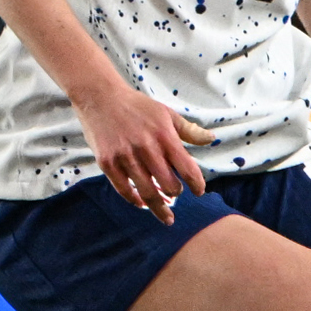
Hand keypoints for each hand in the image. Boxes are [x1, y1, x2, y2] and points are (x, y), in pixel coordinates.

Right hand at [73, 79, 213, 223]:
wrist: (100, 97)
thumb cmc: (136, 106)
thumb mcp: (166, 113)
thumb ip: (189, 130)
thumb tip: (211, 139)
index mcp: (164, 136)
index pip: (187, 168)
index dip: (197, 185)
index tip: (199, 192)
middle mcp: (146, 148)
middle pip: (168, 185)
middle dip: (176, 194)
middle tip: (176, 196)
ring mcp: (125, 157)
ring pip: (147, 192)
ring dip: (159, 206)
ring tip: (165, 213)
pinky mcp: (107, 163)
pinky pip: (124, 190)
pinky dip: (135, 200)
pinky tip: (142, 203)